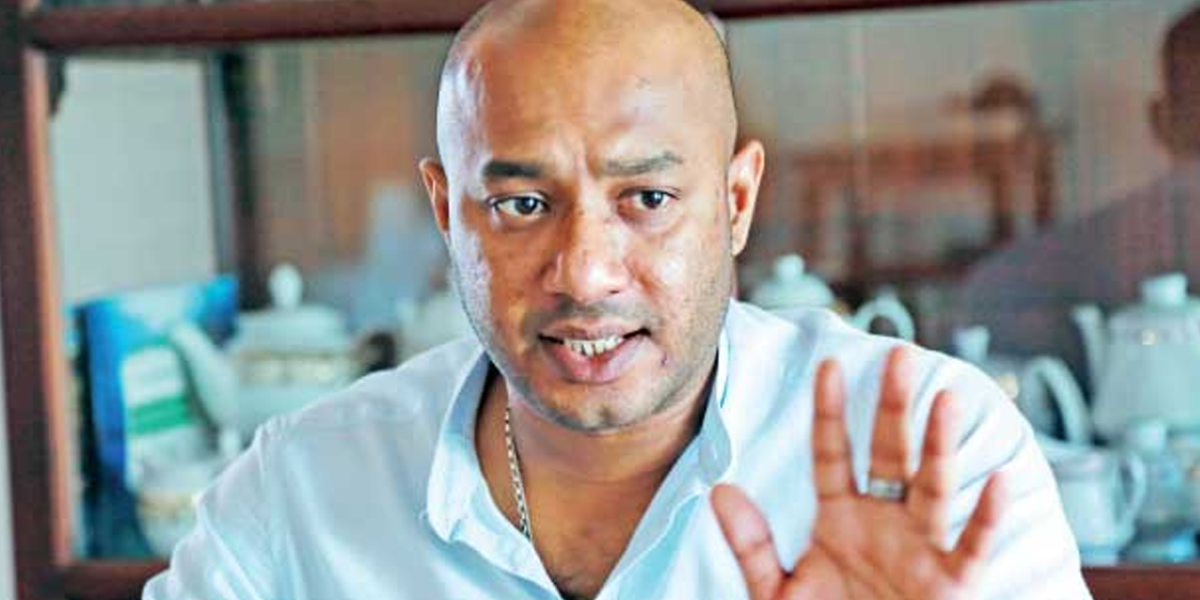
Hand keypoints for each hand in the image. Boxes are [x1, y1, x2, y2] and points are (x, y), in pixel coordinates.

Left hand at [712, 347, 1006, 599]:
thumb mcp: (775, 591)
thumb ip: (751, 544)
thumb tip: (720, 490)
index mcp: (840, 518)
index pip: (832, 453)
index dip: (829, 411)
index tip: (827, 365)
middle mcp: (883, 523)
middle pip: (889, 454)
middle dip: (893, 407)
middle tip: (897, 355)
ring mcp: (919, 549)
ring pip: (932, 488)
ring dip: (939, 445)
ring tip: (944, 400)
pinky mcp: (950, 585)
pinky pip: (971, 548)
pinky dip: (987, 518)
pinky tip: (999, 482)